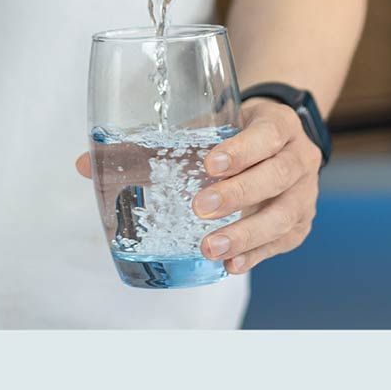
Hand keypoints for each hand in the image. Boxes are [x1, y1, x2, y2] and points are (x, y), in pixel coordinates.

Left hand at [74, 98, 321, 274]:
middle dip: (239, 194)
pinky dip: (257, 255)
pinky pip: (283, 242)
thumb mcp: (204, 124)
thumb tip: (86, 164)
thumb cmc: (232, 132)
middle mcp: (299, 158)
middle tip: (200, 208)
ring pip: (284, 215)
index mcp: (277, 125)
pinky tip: (231, 265)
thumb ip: (152, 141)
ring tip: (211, 248)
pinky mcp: (300, 224)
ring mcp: (305, 193)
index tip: (209, 162)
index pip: (266, 135)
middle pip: (277, 176)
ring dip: (247, 234)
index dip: (242, 149)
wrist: (276, 141)